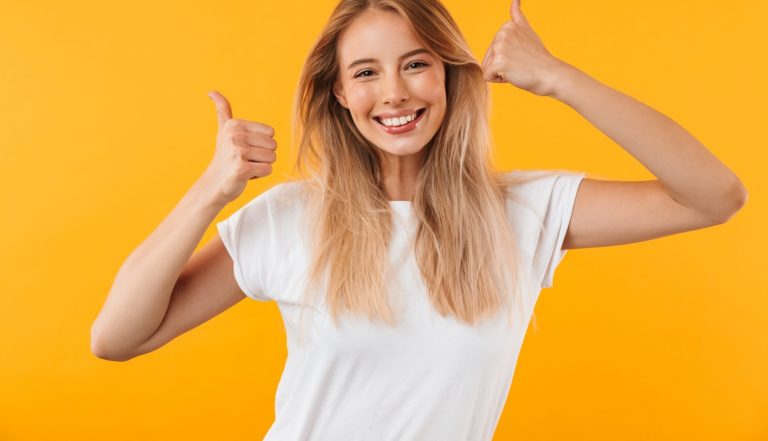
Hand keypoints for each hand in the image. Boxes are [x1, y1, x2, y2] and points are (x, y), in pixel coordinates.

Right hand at [197, 90, 276, 204]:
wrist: (214, 185)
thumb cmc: (224, 158)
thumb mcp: (224, 131)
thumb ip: (222, 111)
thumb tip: (212, 91)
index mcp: (235, 125)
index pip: (271, 132)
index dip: (262, 144)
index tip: (245, 149)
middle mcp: (235, 135)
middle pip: (273, 145)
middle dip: (263, 156)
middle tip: (245, 160)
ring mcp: (237, 151)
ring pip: (272, 158)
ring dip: (261, 166)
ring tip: (244, 166)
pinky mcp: (241, 168)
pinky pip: (267, 169)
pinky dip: (259, 175)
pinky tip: (245, 175)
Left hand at [480, 0, 568, 95]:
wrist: (549, 74)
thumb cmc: (538, 57)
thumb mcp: (527, 31)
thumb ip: (517, 16)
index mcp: (507, 26)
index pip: (493, 48)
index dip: (506, 56)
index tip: (522, 54)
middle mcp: (502, 33)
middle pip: (488, 58)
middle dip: (501, 65)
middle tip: (520, 63)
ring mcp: (500, 47)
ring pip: (487, 67)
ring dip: (500, 73)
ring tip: (517, 68)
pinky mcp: (498, 62)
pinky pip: (487, 77)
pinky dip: (498, 80)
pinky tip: (514, 75)